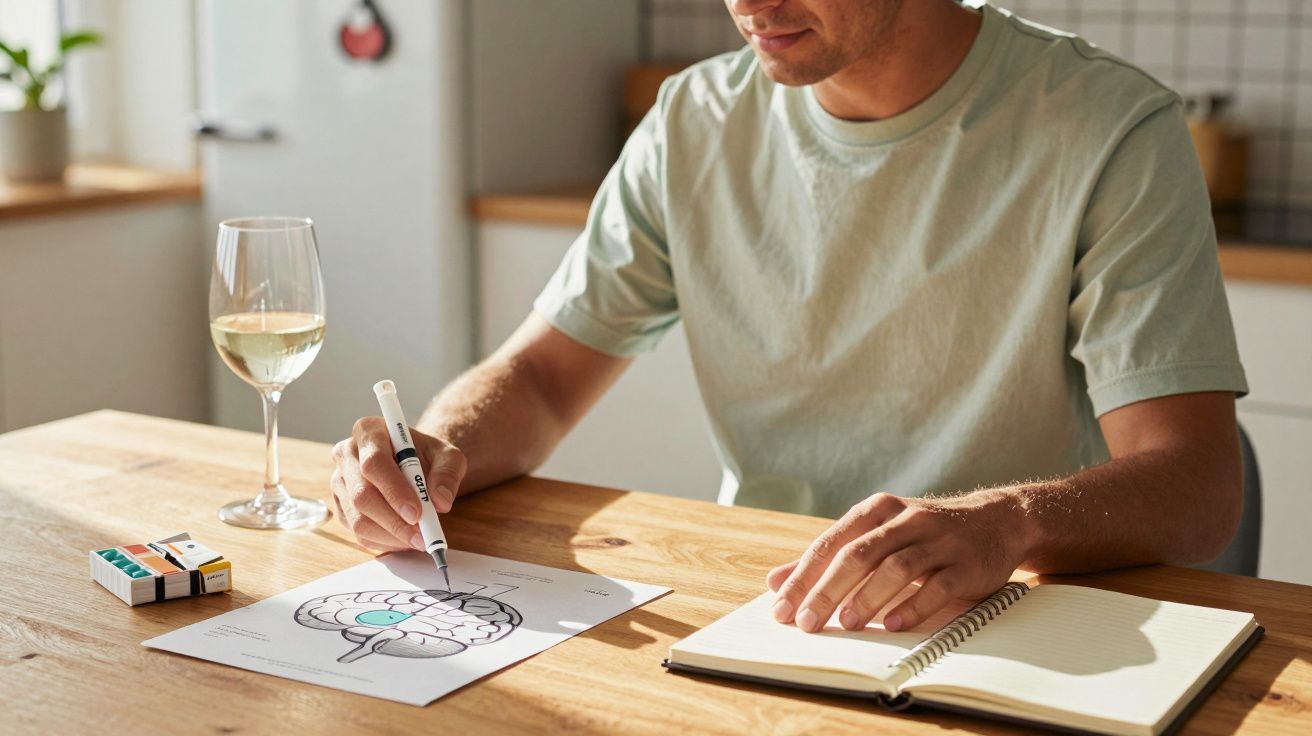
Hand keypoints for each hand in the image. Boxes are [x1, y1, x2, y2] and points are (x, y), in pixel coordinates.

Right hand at [331, 417, 465, 551]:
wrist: (415, 464)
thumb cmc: (428, 456)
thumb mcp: (448, 456)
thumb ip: (448, 473)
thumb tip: (441, 501)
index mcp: (369, 431)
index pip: (374, 463)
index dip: (394, 491)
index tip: (417, 513)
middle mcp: (347, 454)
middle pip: (362, 495)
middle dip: (394, 521)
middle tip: (422, 536)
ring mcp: (340, 482)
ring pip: (358, 519)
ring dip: (391, 535)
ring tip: (418, 539)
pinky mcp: (341, 506)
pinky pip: (358, 532)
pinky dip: (384, 541)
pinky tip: (405, 538)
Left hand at [768, 490, 1026, 632]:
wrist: (996, 521)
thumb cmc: (923, 534)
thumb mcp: (874, 536)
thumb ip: (828, 558)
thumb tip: (775, 581)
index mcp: (876, 511)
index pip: (830, 544)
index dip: (803, 577)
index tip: (781, 608)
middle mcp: (905, 520)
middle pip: (859, 554)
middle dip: (828, 590)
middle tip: (806, 622)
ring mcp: (938, 540)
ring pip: (897, 566)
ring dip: (869, 597)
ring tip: (846, 623)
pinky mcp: (966, 563)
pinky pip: (938, 586)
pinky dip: (914, 606)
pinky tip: (892, 624)